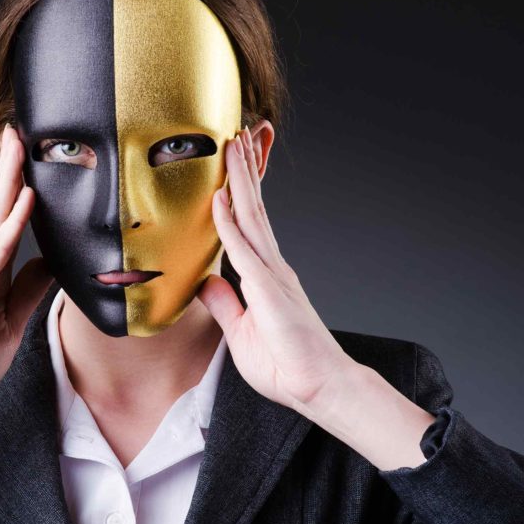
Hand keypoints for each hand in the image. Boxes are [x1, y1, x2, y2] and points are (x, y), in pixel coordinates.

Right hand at [0, 123, 52, 416]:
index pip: (10, 224)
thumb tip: (51, 264)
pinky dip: (11, 226)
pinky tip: (25, 201)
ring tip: (18, 147)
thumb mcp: (10, 323)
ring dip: (9, 182)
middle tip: (18, 132)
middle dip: (10, 170)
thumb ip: (28, 292)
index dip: (22, 191)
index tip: (35, 162)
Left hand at [197, 126, 355, 415]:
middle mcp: (271, 267)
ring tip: (233, 146)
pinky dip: (229, 223)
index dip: (238, 192)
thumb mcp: (241, 331)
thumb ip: (224, 303)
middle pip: (252, 208)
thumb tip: (205, 280)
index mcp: (265, 276)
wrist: (318, 388)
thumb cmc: (286, 366)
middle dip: (242, 170)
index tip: (230, 164)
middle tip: (234, 136)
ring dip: (239, 180)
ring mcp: (273, 275)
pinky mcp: (269, 291)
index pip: (247, 224)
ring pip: (251, 217)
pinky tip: (219, 199)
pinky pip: (243, 250)